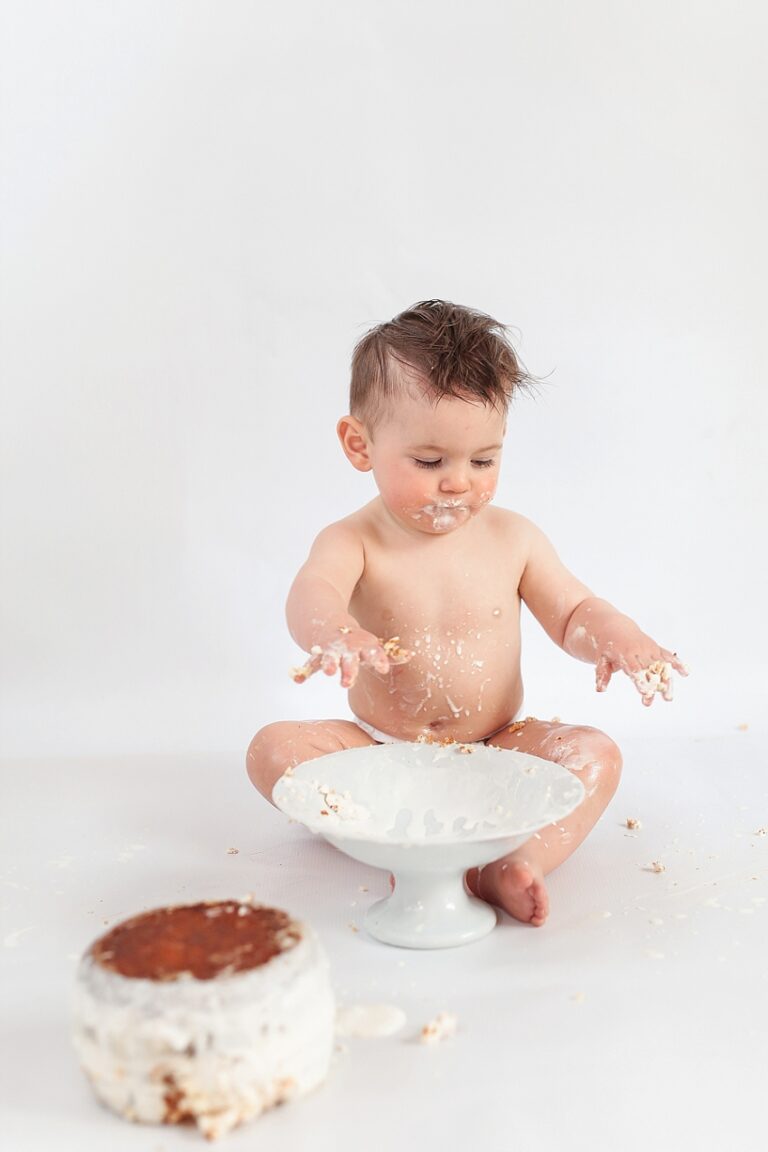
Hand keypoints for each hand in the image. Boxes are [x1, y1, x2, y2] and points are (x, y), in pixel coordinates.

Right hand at [290, 630, 411, 688]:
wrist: (324, 616)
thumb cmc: (353, 637)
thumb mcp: (371, 644)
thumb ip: (390, 655)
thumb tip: (411, 656)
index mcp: (362, 644)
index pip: (372, 651)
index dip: (377, 659)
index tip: (382, 668)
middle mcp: (346, 646)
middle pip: (349, 658)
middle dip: (350, 668)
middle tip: (349, 683)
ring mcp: (330, 648)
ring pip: (329, 657)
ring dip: (329, 664)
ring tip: (330, 673)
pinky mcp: (316, 653)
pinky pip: (310, 663)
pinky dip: (304, 671)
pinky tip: (298, 680)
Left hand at [595, 642, 688, 705]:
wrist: (615, 628)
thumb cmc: (608, 648)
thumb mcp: (601, 659)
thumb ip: (602, 673)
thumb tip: (600, 690)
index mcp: (625, 654)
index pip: (634, 669)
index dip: (640, 680)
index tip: (644, 693)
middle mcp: (639, 651)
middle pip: (648, 671)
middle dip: (652, 687)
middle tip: (652, 702)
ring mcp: (649, 649)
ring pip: (660, 666)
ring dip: (665, 682)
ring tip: (668, 698)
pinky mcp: (656, 648)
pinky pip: (668, 655)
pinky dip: (677, 663)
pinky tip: (686, 673)